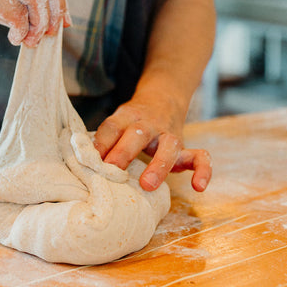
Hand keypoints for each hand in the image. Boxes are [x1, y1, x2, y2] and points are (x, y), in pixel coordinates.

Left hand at [94, 94, 211, 192]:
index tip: (89, 159)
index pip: (112, 126)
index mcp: (127, 117)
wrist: (162, 99)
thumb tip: (83, 163)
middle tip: (113, 170)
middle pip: (138, 134)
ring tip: (148, 185)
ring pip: (169, 145)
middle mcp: (149, 124)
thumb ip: (104, 140)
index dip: (101, 142)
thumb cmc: (131, 122)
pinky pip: (200, 157)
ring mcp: (169, 135)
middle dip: (125, 152)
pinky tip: (199, 187)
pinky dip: (203, 170)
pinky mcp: (185, 147)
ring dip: (158, 165)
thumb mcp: (116, 123)